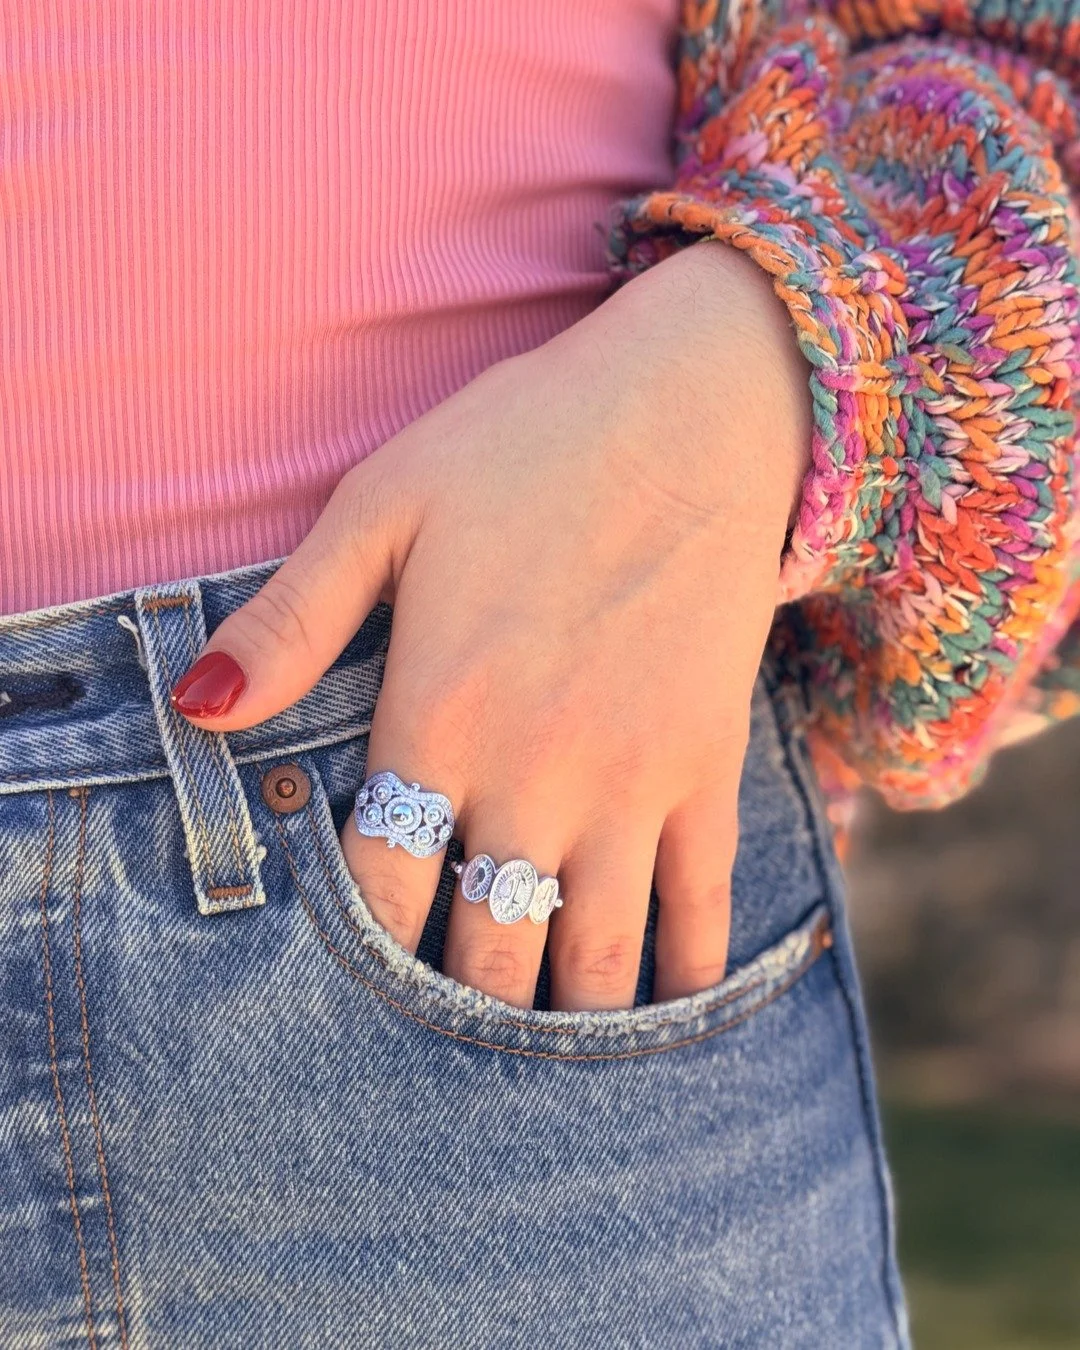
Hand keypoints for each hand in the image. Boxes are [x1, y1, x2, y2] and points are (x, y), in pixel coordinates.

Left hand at [169, 241, 810, 1010]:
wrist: (696, 408)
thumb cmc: (528, 445)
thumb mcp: (385, 503)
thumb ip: (291, 618)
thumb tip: (197, 707)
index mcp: (439, 714)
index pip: (380, 889)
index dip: (362, 953)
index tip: (358, 978)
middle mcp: (535, 773)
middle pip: (486, 950)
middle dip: (459, 1005)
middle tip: (443, 1029)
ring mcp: (633, 781)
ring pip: (595, 957)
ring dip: (562, 1019)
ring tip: (536, 1044)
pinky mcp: (709, 767)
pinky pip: (701, 904)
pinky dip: (684, 974)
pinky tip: (664, 1005)